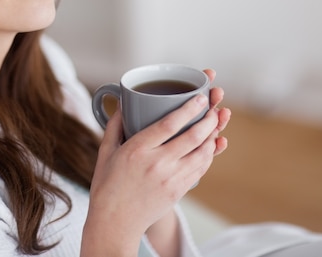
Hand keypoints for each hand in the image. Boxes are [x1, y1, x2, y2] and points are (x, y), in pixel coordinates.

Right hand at [82, 69, 229, 256]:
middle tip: (215, 109)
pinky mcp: (179, 191)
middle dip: (209, 120)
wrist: (115, 222)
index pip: (169, 124)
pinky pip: (200, 169)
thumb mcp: (105, 152)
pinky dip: (208, 155)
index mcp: (137, 150)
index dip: (188, 109)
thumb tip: (123, 102)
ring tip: (216, 124)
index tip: (200, 98)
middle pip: (192, 137)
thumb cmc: (107, 186)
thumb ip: (115, 125)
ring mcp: (170, 179)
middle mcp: (157, 164)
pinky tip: (209, 146)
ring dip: (212, 137)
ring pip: (202, 154)